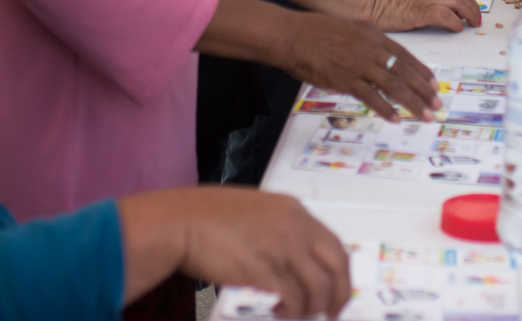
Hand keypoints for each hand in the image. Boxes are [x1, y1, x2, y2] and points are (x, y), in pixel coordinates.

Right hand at [120, 187, 349, 319]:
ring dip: (312, 307)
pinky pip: (293, 298)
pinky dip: (291, 311)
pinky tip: (278, 311)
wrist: (181, 222)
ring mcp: (281, 248)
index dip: (340, 272)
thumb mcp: (256, 210)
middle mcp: (295, 227)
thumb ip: (281, 228)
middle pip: (337, 265)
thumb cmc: (208, 217)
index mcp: (294, 211)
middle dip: (339, 294)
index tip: (337, 289)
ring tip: (296, 314)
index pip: (334, 244)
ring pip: (318, 287)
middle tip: (332, 313)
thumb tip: (296, 256)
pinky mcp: (263, 270)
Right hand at [282, 13, 439, 121]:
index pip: (404, 55)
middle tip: (436, 104)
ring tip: (424, 114)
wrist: (293, 36)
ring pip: (394, 85)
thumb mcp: (348, 29)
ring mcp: (360, 64)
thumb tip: (378, 59)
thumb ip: (366, 43)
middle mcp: (371, 48)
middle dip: (423, 90)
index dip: (420, 71)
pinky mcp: (346, 79)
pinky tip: (395, 118)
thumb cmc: (315, 32)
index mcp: (373, 35)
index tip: (433, 84)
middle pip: (404, 72)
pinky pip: (371, 96)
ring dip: (412, 102)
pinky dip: (385, 109)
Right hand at [367, 0, 481, 31]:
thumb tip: (419, 7)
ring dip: (469, 13)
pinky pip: (446, 15)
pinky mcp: (420, 12)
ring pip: (457, 1)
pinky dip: (455, 22)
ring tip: (472, 24)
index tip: (469, 8)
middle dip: (472, 5)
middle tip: (476, 18)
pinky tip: (456, 29)